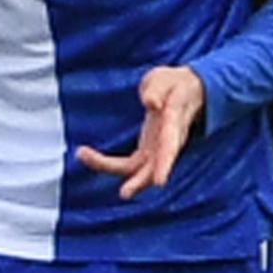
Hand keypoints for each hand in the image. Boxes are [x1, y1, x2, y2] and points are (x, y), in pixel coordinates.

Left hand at [75, 65, 204, 199]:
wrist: (184, 90)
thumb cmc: (173, 83)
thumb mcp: (165, 79)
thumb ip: (157, 89)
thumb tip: (150, 103)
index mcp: (174, 123)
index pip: (171, 146)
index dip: (165, 164)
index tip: (161, 182)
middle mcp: (168, 142)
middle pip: (155, 167)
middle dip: (140, 181)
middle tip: (124, 194)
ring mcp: (157, 148)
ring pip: (142, 170)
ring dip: (119, 177)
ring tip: (92, 169)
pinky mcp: (147, 149)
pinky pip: (130, 163)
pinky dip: (110, 164)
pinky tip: (87, 157)